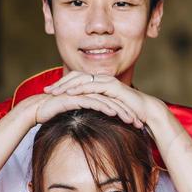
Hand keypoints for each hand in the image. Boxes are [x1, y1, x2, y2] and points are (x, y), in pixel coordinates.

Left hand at [44, 72, 162, 127]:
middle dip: (59, 83)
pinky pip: (92, 86)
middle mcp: (101, 78)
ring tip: (54, 93)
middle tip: (46, 91)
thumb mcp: (106, 109)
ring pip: (82, 80)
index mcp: (98, 82)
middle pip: (75, 76)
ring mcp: (107, 81)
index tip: (48, 93)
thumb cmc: (127, 111)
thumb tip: (81, 114)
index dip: (61, 85)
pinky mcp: (112, 86)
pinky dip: (80, 89)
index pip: (76, 80)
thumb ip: (94, 107)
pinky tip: (69, 95)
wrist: (145, 111)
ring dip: (66, 86)